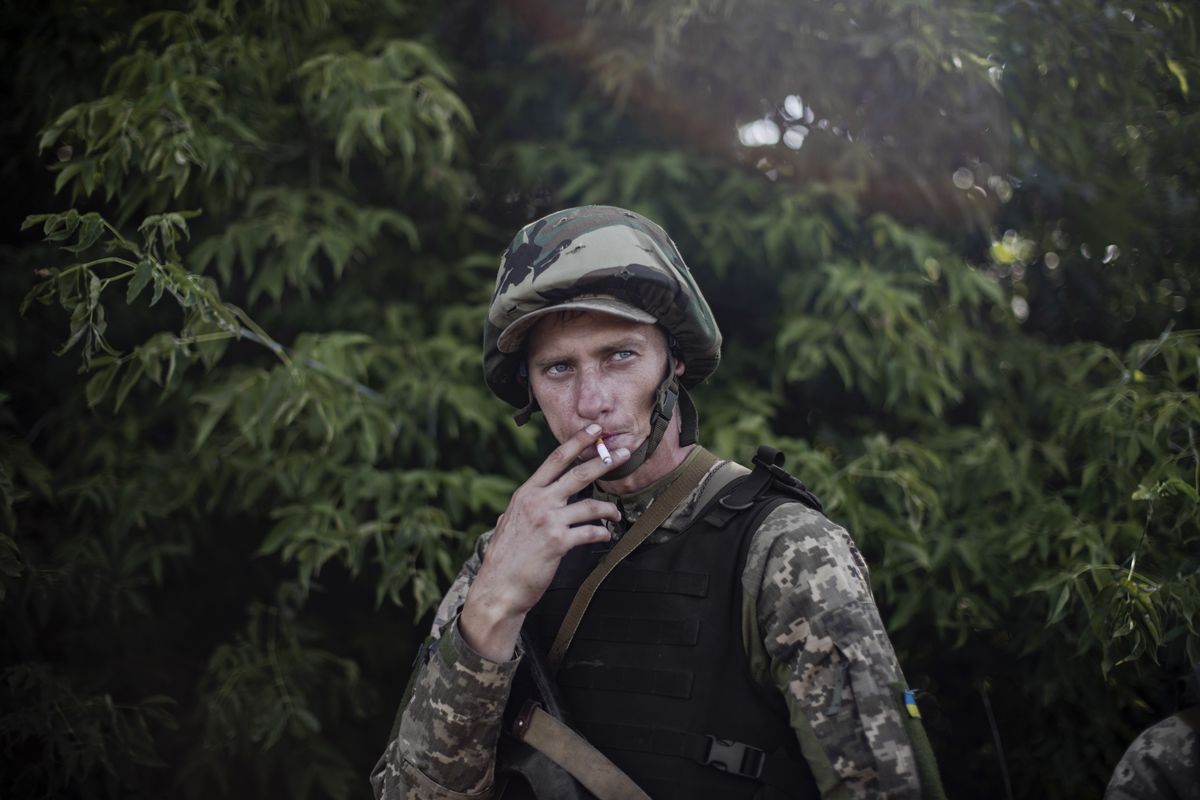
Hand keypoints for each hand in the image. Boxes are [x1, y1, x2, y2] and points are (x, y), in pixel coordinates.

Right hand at [459, 423, 629, 660]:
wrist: (498, 587)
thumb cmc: (504, 557)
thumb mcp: (508, 522)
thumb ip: (522, 508)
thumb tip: (523, 502)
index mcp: (526, 493)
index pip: (555, 459)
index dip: (577, 442)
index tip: (595, 430)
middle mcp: (537, 502)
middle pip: (578, 473)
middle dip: (605, 461)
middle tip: (624, 453)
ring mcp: (548, 521)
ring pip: (590, 505)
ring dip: (609, 508)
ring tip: (616, 513)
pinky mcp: (558, 542)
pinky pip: (590, 532)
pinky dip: (601, 533)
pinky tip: (605, 536)